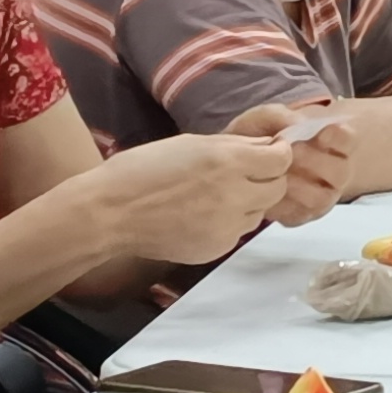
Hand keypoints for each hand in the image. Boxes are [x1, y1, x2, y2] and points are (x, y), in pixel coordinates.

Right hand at [76, 127, 309, 263]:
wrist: (110, 213)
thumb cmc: (143, 169)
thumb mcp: (190, 143)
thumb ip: (232, 145)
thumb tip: (265, 144)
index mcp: (229, 162)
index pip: (281, 159)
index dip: (278, 153)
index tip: (269, 152)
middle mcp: (236, 195)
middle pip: (278, 188)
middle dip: (268, 178)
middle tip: (246, 174)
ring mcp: (228, 226)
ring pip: (260, 212)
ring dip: (249, 202)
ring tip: (219, 196)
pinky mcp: (217, 249)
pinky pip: (238, 232)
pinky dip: (230, 222)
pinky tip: (203, 215)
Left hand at [223, 99, 352, 225]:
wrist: (239, 163)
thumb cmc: (259, 136)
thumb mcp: (262, 118)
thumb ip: (277, 115)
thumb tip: (295, 124)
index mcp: (332, 143)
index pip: (348, 140)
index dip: (339, 137)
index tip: (321, 133)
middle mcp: (333, 172)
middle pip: (340, 172)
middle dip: (315, 161)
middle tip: (292, 153)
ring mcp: (320, 196)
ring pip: (322, 197)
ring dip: (298, 184)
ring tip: (276, 173)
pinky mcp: (301, 215)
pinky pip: (300, 214)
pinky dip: (284, 203)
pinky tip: (269, 190)